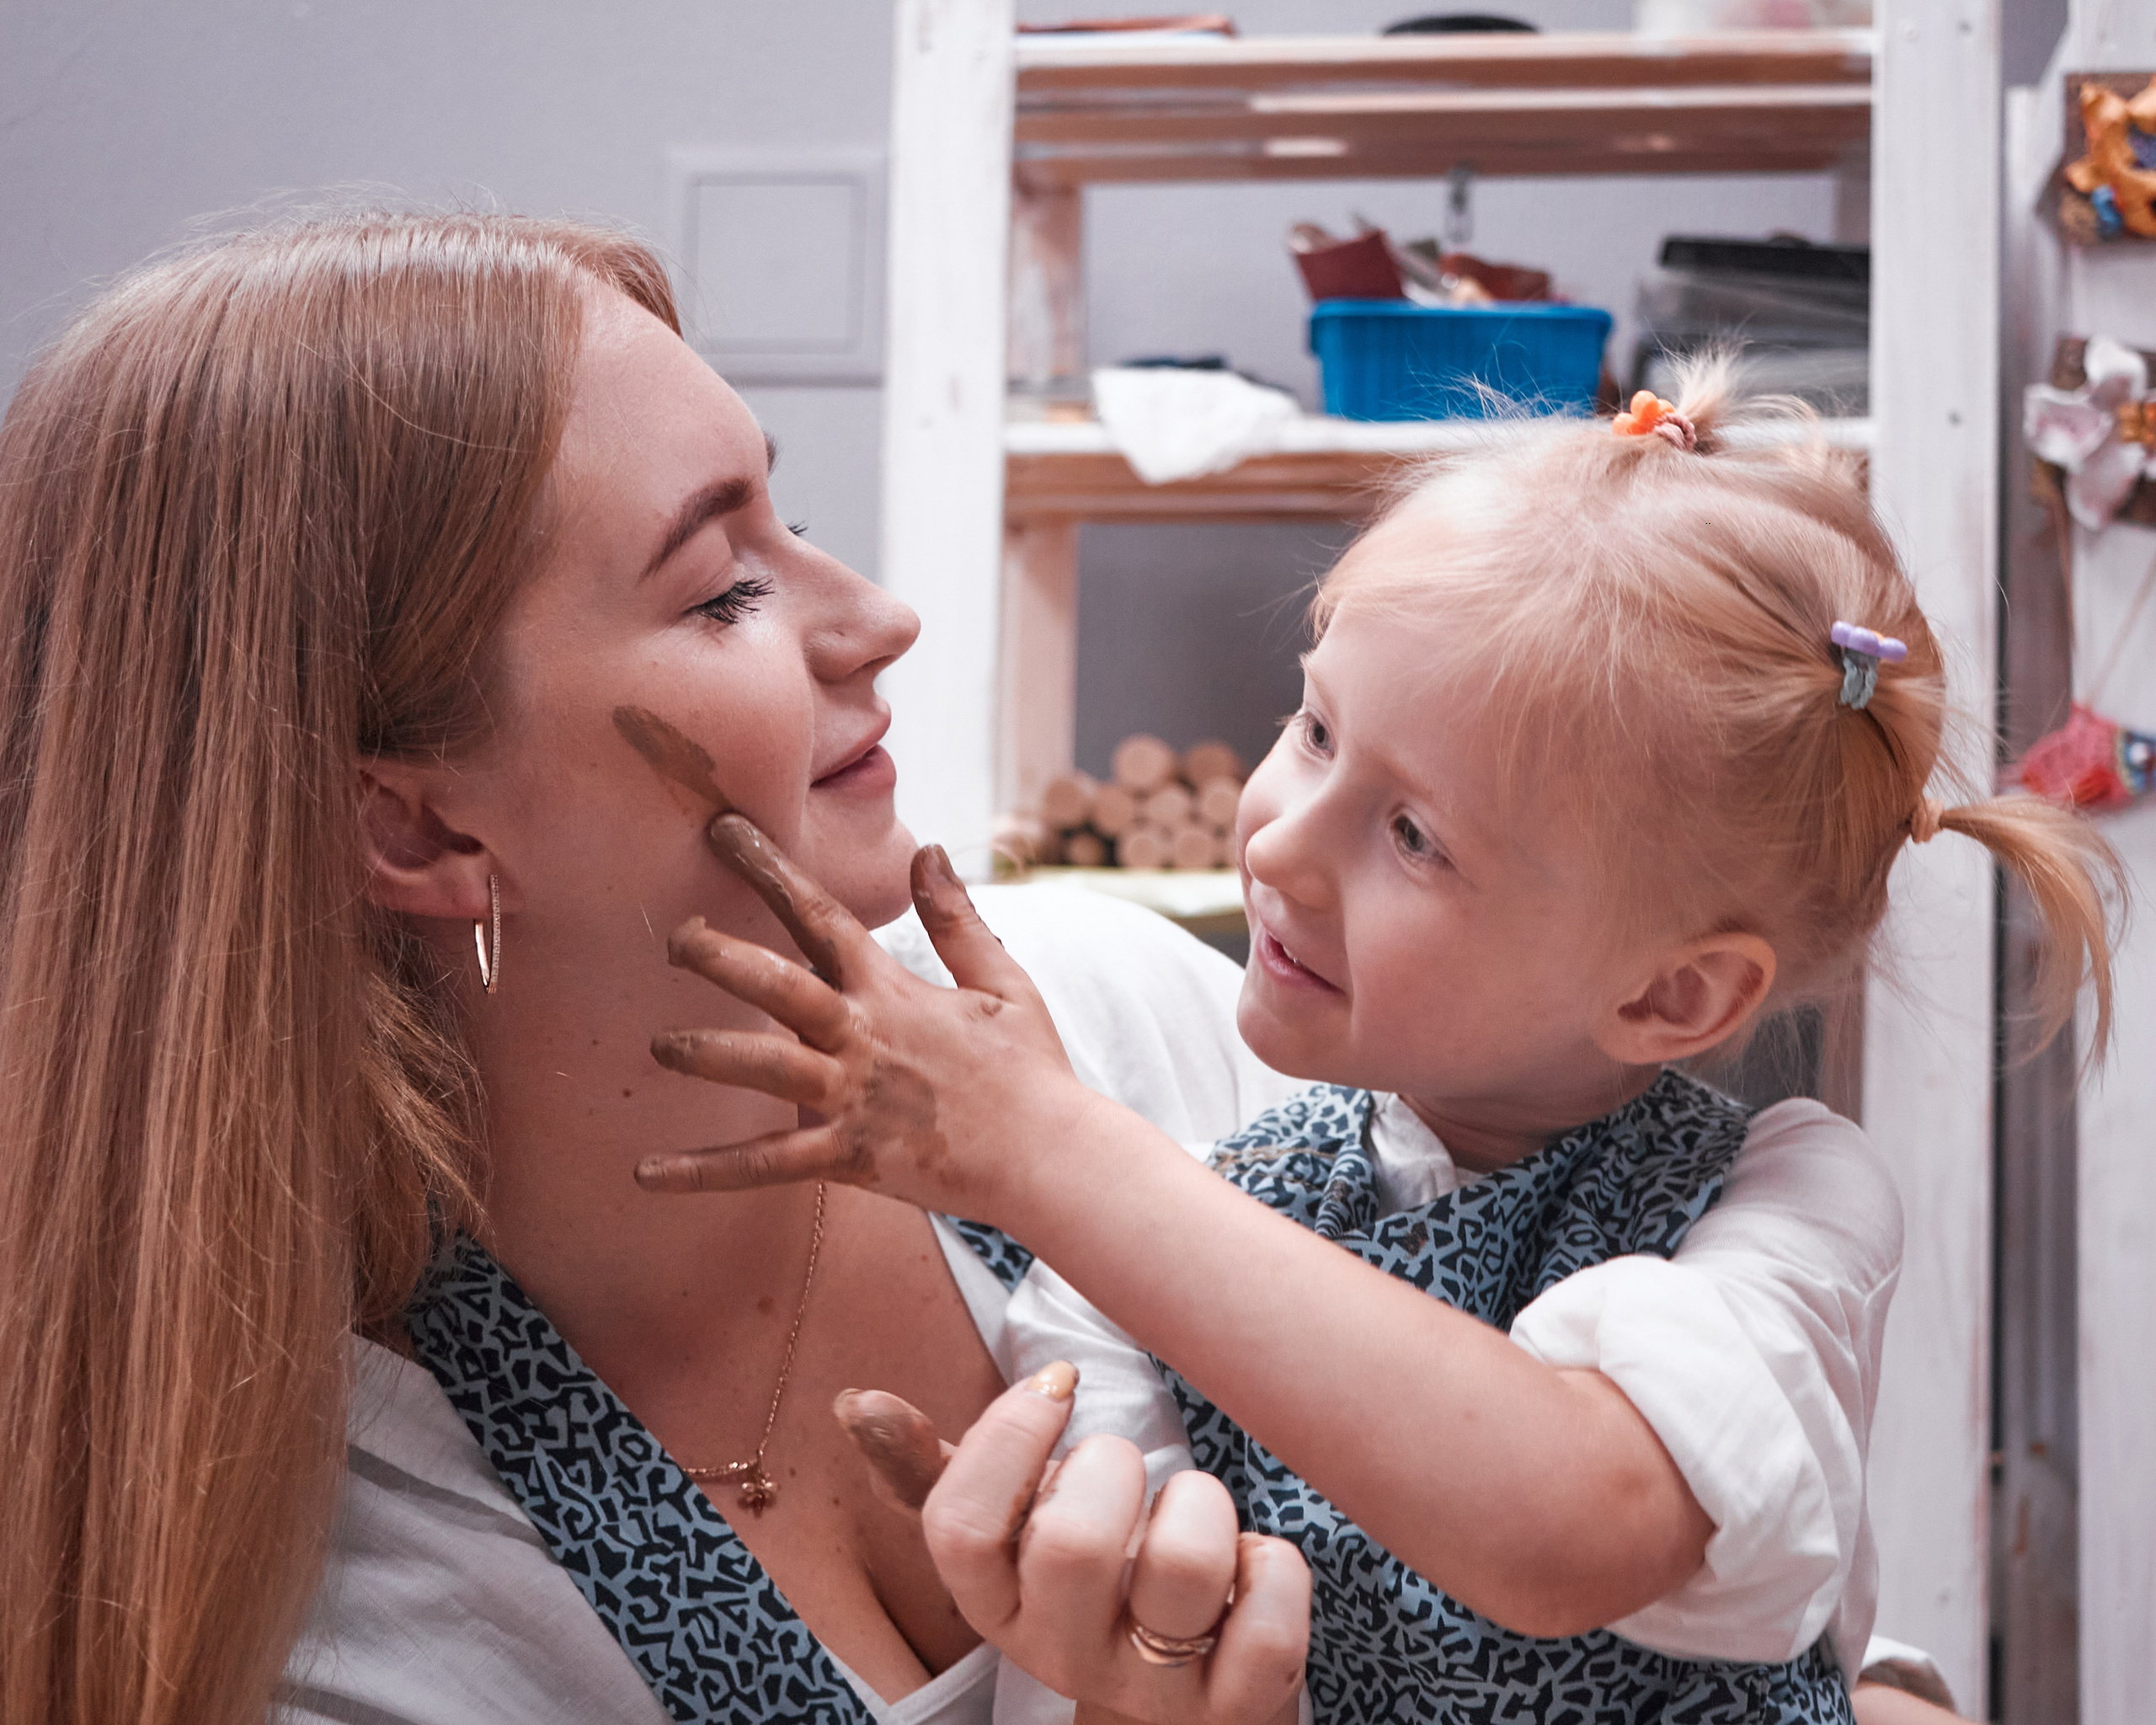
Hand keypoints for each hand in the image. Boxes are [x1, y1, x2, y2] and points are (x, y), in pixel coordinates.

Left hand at [636, 814, 1087, 1218]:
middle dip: (719, 956)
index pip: (821, 915)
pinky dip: (704, 1170)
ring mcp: (852, 1098)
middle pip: (779, 985)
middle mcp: (863, 1037)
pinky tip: (646, 1173)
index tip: (723, 830)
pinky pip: (765, 1165)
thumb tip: (926, 851)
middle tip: (673, 938)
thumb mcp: (1003, 981)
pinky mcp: (849, 1156)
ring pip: (765, 1069)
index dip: (770, 869)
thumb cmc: (1031, 1068)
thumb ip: (957, 918)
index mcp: (892, 990)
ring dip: (707, 1052)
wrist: (1050, 1155)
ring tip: (656, 1046)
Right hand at [835, 1369, 1308, 1724]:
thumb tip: (854, 1404)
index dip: (1009, 1436)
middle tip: (1123, 1475)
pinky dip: (1273, 1568)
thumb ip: (937, 1468)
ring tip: (1188, 1520)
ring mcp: (1152, 1690)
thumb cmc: (1092, 1577)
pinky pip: (1271, 1620)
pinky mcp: (1240, 1707)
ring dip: (1202, 1507)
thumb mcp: (1013, 1526)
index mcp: (994, 1605)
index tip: (1055, 1389)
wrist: (1181, 1691)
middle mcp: (1062, 1656)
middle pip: (1071, 1545)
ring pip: (1184, 1567)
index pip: (959, 1528)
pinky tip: (1248, 1573)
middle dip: (1112, 1466)